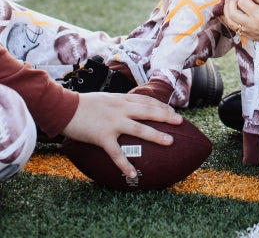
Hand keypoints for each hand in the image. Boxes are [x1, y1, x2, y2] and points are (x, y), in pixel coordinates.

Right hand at [62, 92, 182, 177]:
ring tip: (170, 141)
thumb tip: (129, 108)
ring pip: (139, 129)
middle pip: (149, 111)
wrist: (64, 108)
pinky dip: (124, 164)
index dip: (161, 106)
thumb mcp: (106, 98)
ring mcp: (113, 123)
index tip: (172, 111)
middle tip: (180, 121)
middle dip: (166, 116)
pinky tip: (132, 174)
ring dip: (156, 136)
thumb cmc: (84, 104)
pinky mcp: (103, 136)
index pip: (146, 101)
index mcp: (122, 100)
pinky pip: (116, 153)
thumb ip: (119, 103)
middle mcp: (121, 109)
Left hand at [222, 0, 258, 46]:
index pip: (242, 2)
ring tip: (229, 4)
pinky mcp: (248, 36)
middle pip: (232, 13)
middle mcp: (251, 25)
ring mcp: (249, 32)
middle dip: (230, 3)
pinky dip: (229, 21)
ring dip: (226, 12)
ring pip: (229, 22)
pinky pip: (233, 29)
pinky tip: (229, 15)